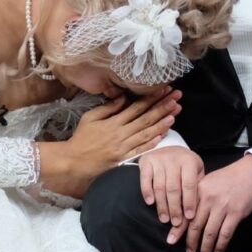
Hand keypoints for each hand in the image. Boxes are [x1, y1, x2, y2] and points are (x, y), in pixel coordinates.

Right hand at [67, 87, 181, 176]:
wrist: (74, 161)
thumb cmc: (81, 138)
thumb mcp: (90, 118)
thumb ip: (108, 108)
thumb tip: (124, 98)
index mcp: (113, 122)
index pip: (137, 107)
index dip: (152, 98)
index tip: (165, 90)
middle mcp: (121, 133)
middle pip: (146, 118)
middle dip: (163, 107)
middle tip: (177, 98)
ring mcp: (123, 147)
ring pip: (146, 133)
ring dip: (162, 123)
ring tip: (175, 114)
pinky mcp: (123, 159)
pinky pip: (140, 150)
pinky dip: (152, 143)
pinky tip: (163, 136)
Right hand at [138, 147, 203, 232]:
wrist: (169, 147)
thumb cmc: (185, 165)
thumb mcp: (196, 171)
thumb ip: (197, 187)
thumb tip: (198, 211)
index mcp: (188, 161)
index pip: (189, 185)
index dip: (189, 202)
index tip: (190, 217)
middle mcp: (173, 159)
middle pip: (173, 188)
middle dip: (175, 208)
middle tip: (175, 223)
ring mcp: (158, 159)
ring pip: (159, 186)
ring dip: (162, 205)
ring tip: (164, 219)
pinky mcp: (146, 161)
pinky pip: (145, 179)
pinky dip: (147, 191)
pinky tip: (150, 203)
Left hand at [183, 154, 251, 251]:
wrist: (250, 172)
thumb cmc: (228, 178)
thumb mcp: (207, 182)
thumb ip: (197, 197)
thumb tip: (186, 215)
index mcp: (198, 191)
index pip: (185, 213)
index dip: (177, 229)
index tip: (171, 240)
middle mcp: (208, 199)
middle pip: (195, 225)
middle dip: (190, 242)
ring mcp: (222, 207)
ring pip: (210, 232)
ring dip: (205, 247)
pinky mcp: (236, 213)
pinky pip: (226, 233)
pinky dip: (221, 245)